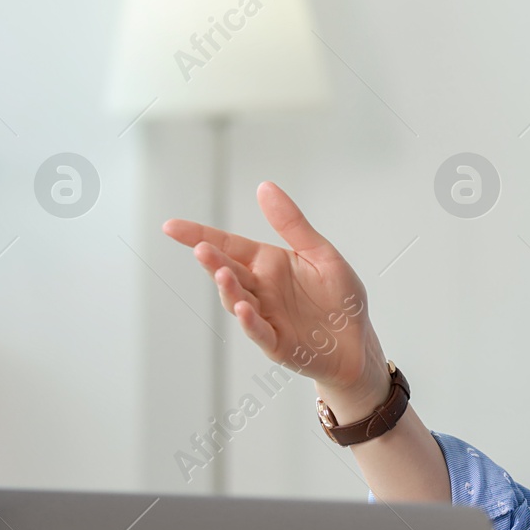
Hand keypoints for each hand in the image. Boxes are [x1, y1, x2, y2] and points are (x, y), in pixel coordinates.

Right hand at [161, 181, 385, 395]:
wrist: (358, 342)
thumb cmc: (339, 299)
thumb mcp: (321, 254)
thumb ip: (292, 224)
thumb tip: (264, 187)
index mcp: (267, 264)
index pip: (229, 245)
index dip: (200, 235)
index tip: (171, 226)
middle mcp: (260, 289)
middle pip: (229, 272)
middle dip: (213, 262)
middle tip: (201, 250)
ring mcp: (265, 317)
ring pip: (238, 301)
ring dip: (228, 289)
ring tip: (222, 274)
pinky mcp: (277, 343)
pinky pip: (259, 332)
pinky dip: (249, 322)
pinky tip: (242, 309)